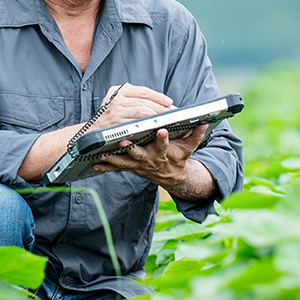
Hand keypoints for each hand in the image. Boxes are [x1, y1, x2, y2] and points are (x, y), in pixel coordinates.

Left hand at [91, 124, 215, 200]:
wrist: (171, 176)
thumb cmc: (178, 157)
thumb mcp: (189, 147)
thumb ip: (196, 135)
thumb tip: (204, 123)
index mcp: (163, 153)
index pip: (164, 145)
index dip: (163, 139)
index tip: (162, 130)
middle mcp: (150, 159)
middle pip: (140, 154)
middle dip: (132, 149)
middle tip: (124, 142)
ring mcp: (139, 165)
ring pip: (125, 162)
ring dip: (113, 159)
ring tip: (101, 154)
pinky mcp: (130, 167)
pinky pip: (117, 167)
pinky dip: (106, 166)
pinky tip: (95, 164)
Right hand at [93, 83, 172, 129]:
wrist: (92, 132)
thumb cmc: (109, 118)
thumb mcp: (116, 103)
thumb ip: (132, 100)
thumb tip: (158, 103)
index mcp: (117, 91)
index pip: (142, 91)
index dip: (158, 96)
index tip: (168, 102)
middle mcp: (116, 99)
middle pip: (144, 101)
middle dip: (160, 107)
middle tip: (170, 113)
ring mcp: (116, 111)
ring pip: (142, 111)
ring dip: (156, 116)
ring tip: (165, 119)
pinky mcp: (117, 123)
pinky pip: (137, 122)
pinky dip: (148, 124)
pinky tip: (155, 126)